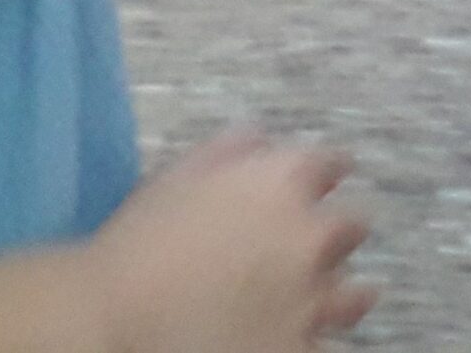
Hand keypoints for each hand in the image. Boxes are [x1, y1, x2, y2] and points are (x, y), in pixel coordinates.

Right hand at [92, 139, 372, 352]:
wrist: (115, 316)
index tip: (320, 183)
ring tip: (319, 302)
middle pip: (352, 227)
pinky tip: (288, 335)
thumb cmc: (140, 241)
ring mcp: (311, 300)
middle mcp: (310, 237)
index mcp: (282, 183)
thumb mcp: (182, 173)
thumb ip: (233, 149)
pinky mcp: (301, 350)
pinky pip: (327, 344)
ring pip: (355, 295)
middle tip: (304, 249)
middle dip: (332, 234)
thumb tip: (262, 139)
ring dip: (338, 293)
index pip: (333, 163)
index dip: (324, 174)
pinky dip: (312, 339)